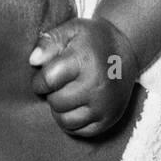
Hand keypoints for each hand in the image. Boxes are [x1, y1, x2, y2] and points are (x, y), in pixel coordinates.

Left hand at [29, 16, 138, 137]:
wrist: (127, 51)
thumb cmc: (93, 39)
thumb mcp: (72, 29)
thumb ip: (49, 41)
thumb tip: (33, 61)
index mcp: (85, 60)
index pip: (48, 80)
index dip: (40, 79)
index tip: (44, 74)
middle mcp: (96, 85)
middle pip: (56, 101)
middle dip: (52, 93)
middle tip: (60, 82)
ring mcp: (104, 105)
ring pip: (65, 120)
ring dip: (60, 109)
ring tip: (67, 93)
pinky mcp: (109, 120)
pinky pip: (78, 131)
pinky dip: (72, 121)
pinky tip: (76, 105)